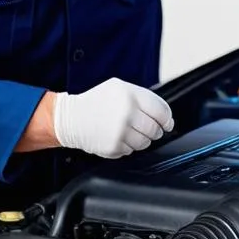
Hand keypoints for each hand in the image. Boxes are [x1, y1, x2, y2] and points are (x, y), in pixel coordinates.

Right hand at [52, 78, 174, 157]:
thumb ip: (142, 98)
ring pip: (145, 143)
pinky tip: (117, 137)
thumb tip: (165, 116)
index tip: (167, 123)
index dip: (167, 119)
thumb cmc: (96, 102)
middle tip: (147, 129)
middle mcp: (127, 113)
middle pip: (155, 129)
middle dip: (155, 131)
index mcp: (130, 95)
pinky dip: (127, 146)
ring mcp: (121, 131)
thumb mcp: (119, 88)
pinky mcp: (114, 147)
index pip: (161, 111)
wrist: (71, 118)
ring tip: (128, 132)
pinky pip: (131, 151)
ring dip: (142, 139)